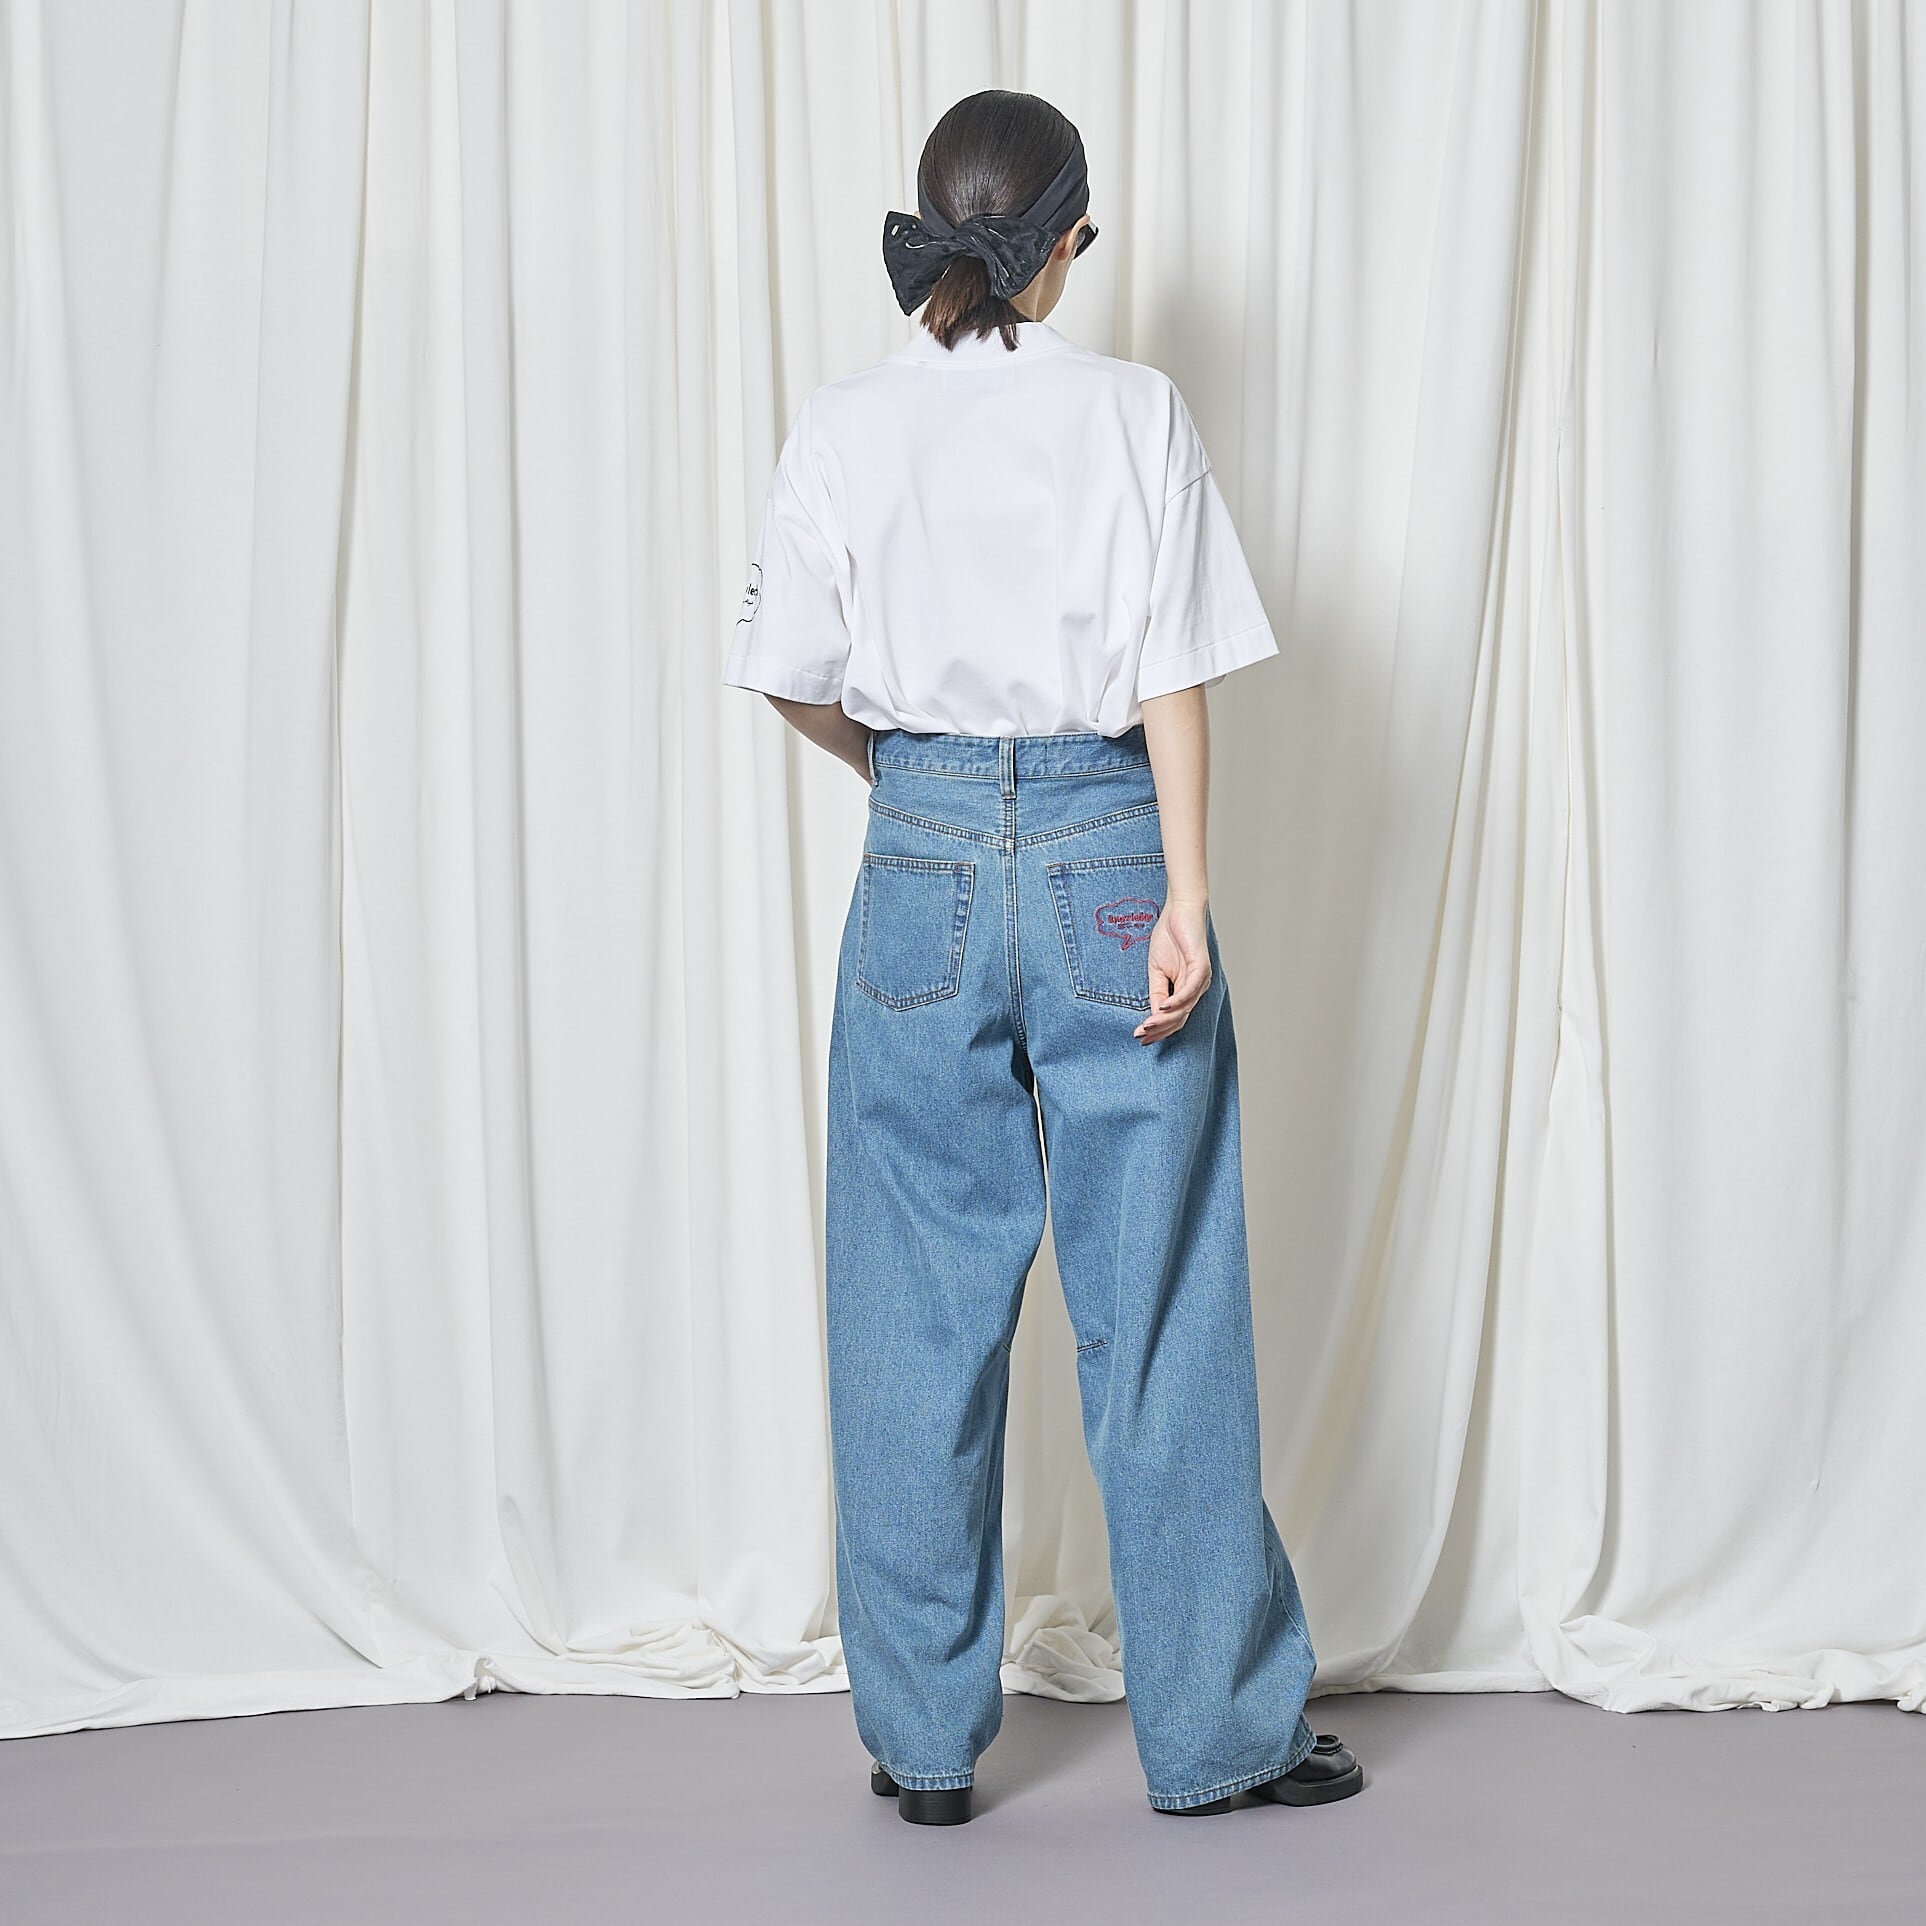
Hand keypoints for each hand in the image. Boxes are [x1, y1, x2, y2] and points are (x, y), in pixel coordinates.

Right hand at [1135, 898, 1210, 1042]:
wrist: (1180, 910)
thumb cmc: (1169, 937)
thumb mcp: (1156, 970)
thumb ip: (1156, 992)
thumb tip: (1152, 1014)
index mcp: (1187, 990)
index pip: (1174, 1018)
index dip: (1157, 1030)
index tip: (1139, 1037)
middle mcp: (1196, 988)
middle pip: (1180, 1019)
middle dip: (1159, 1030)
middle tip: (1140, 1037)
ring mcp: (1201, 979)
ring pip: (1184, 1008)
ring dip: (1165, 1019)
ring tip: (1147, 1026)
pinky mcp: (1201, 967)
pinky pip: (1189, 990)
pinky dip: (1176, 1001)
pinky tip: (1162, 1007)